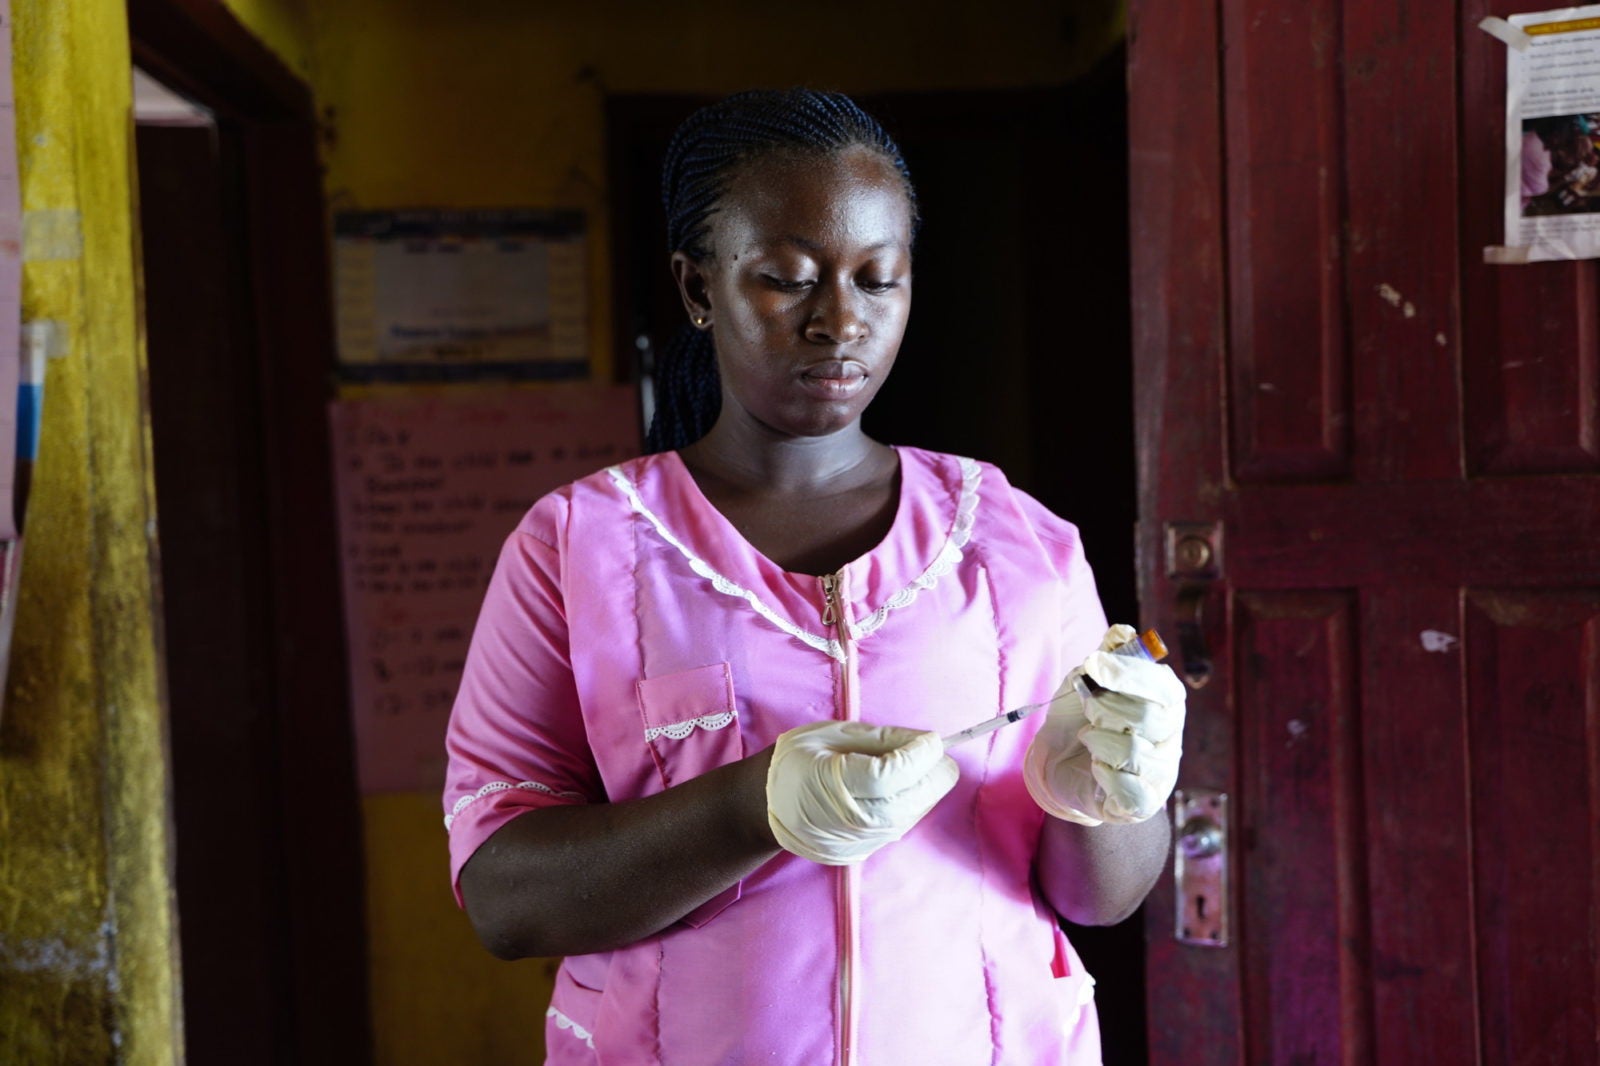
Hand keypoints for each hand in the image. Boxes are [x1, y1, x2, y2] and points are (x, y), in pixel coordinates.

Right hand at [766, 721, 958, 864]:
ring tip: (916, 766)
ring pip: (913, 815)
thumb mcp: (835, 735)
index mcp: (831, 783)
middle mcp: (847, 820)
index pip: (890, 776)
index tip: (934, 739)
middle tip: (934, 752)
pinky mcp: (863, 853)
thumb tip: (927, 743)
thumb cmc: (800, 758)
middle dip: (933, 773)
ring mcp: (856, 842)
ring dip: (924, 789)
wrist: (766, 804)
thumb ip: (884, 738)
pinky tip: (903, 787)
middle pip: (910, 801)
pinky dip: (911, 804)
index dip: (920, 756)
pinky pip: (902, 826)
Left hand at [1023, 626, 1186, 825]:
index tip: (1093, 663)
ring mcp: (1161, 773)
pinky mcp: (1144, 804)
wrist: (1062, 763)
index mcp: (1167, 703)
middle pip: (1149, 719)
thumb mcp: (1089, 680)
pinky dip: (1104, 774)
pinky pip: (1129, 789)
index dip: (1129, 674)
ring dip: (1099, 741)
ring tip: (1088, 737)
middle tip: (1088, 708)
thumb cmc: (1083, 716)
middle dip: (1106, 708)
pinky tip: (1096, 767)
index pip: (1164, 687)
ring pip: (1135, 753)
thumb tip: (1123, 632)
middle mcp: (1172, 738)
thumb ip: (1107, 655)